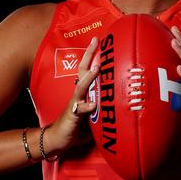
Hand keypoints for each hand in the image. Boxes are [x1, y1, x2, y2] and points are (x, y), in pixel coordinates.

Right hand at [47, 37, 99, 153]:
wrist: (59, 139)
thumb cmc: (77, 125)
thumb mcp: (94, 113)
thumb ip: (104, 105)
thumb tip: (121, 99)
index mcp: (84, 90)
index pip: (87, 68)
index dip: (92, 55)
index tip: (98, 40)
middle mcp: (79, 93)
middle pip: (82, 70)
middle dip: (88, 55)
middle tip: (95, 41)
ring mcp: (75, 102)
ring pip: (81, 86)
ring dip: (89, 77)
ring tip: (97, 68)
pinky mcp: (73, 114)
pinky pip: (80, 109)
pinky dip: (88, 106)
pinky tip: (94, 104)